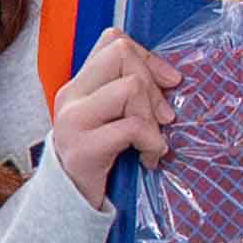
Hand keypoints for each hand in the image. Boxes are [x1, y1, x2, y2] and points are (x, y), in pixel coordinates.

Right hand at [48, 30, 170, 199]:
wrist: (71, 201)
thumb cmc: (101, 159)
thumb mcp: (112, 118)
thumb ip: (129, 93)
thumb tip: (171, 78)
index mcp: (79, 84)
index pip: (113, 41)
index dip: (147, 57)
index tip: (168, 83)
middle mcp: (71, 96)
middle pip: (122, 55)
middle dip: (153, 85)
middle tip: (163, 118)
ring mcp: (73, 120)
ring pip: (130, 87)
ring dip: (153, 118)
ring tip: (152, 141)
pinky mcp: (83, 148)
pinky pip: (133, 127)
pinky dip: (152, 143)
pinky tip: (148, 158)